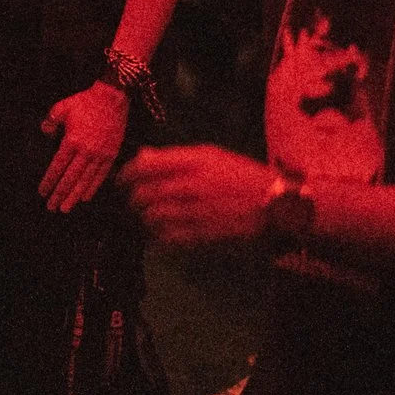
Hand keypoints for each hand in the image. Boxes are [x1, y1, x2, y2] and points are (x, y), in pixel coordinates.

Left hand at [39, 82, 129, 211]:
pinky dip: (92, 188)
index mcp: (72, 140)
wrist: (112, 98)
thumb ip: (50, 121)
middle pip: (70, 178)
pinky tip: (85, 197)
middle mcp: (86, 150)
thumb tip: (44, 131)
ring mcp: (100, 154)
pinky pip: (100, 176)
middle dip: (59, 194)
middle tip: (51, 207)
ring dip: (74, 196)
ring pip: (85, 181)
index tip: (42, 192)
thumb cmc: (86, 101)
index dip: (49, 181)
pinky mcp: (111, 155)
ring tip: (65, 208)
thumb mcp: (62, 107)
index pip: (57, 167)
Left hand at [122, 146, 278, 246]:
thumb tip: (142, 157)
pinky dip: (158, 236)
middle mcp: (188, 186)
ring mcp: (192, 212)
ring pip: (150, 218)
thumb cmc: (243, 177)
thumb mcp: (211, 156)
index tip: (121, 182)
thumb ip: (175, 157)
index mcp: (191, 162)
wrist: (274, 206)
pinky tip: (162, 233)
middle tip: (133, 203)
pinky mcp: (198, 236)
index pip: (142, 167)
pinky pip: (164, 238)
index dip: (125, 175)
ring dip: (144, 219)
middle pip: (141, 194)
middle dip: (133, 200)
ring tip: (148, 218)